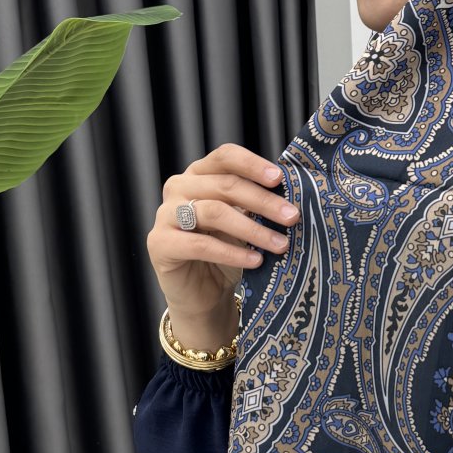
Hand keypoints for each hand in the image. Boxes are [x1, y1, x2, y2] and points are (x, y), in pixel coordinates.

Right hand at [146, 144, 299, 348]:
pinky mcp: (160, 243)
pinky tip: (256, 261)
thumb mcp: (244, 224)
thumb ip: (257, 206)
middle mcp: (178, 188)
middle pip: (224, 185)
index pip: (224, 157)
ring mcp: (165, 215)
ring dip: (252, 229)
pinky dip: (232, 252)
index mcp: (199, 175)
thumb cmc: (226, 254)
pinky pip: (200, 244)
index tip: (280, 179)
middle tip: (292, 217)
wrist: (203, 295)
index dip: (252, 165)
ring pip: (214, 212)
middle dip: (263, 201)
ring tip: (280, 244)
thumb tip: (291, 198)